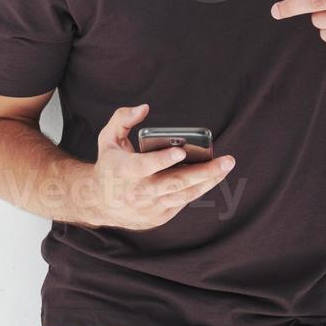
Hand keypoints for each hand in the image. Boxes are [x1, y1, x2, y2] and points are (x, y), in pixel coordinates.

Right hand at [72, 103, 235, 230]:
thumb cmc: (110, 165)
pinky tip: (212, 176)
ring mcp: (149, 207)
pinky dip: (197, 188)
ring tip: (225, 166)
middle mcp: (138, 192)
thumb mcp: (108, 138)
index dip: (162, 160)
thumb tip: (144, 108)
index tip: (181, 151)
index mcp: (123, 171)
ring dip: (207, 181)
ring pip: (183, 195)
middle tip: (226, 160)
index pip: (144, 167)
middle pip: (174, 184)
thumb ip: (123, 119)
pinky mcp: (159, 216)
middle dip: (203, 172)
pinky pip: (182, 201)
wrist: (99, 202)